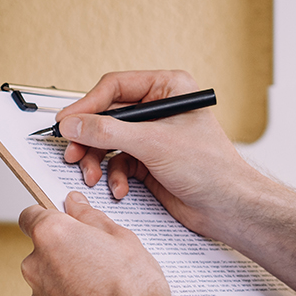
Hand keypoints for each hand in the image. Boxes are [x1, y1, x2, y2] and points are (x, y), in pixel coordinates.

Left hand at [18, 192, 184, 295]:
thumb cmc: (133, 289)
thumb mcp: (122, 238)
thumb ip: (91, 217)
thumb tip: (75, 204)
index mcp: (51, 235)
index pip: (31, 214)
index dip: (49, 215)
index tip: (66, 219)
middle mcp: (36, 264)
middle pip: (42, 247)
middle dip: (64, 248)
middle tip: (97, 255)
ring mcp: (38, 294)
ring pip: (49, 275)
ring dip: (68, 275)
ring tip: (103, 284)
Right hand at [54, 70, 261, 243]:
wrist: (228, 208)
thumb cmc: (212, 169)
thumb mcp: (153, 144)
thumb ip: (108, 132)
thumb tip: (73, 123)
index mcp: (168, 89)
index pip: (114, 87)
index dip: (87, 105)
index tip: (66, 122)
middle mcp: (157, 109)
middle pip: (106, 116)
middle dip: (90, 139)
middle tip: (73, 152)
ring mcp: (151, 135)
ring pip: (107, 141)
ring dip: (97, 161)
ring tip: (93, 175)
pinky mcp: (146, 160)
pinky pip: (116, 162)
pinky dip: (113, 176)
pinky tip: (119, 188)